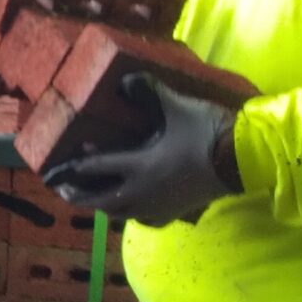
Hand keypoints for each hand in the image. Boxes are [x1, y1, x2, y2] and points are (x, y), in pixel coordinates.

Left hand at [44, 74, 241, 226]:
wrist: (244, 160)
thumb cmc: (208, 132)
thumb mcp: (177, 106)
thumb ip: (148, 92)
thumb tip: (125, 81)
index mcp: (139, 166)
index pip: (96, 168)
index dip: (75, 167)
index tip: (57, 169)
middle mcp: (143, 192)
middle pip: (101, 201)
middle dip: (80, 196)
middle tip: (64, 191)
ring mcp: (160, 206)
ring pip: (121, 214)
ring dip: (103, 207)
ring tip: (94, 200)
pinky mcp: (177, 212)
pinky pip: (145, 220)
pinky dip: (133, 216)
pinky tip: (134, 211)